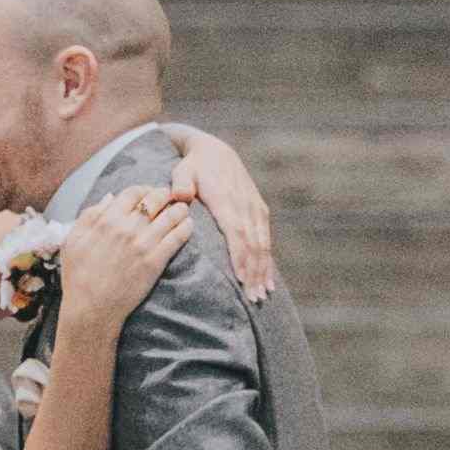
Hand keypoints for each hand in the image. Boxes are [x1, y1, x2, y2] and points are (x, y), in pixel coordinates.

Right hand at [54, 185, 191, 327]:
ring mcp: (142, 244)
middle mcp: (126, 228)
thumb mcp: (73, 240)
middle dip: (165, 195)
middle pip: (155, 200)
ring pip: (170, 216)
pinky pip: (177, 237)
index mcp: (106, 220)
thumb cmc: (78, 276)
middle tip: (171, 198)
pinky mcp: (155, 261)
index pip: (133, 192)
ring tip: (183, 210)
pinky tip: (188, 225)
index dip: (145, 189)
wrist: (91, 308)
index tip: (151, 193)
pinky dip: (185, 227)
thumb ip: (90, 215)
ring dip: (179, 209)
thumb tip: (109, 197)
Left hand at [167, 130, 274, 301]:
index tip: (242, 280)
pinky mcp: (259, 210)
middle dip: (255, 272)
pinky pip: (266, 239)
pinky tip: (269, 281)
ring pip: (263, 244)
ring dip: (263, 271)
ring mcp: (255, 208)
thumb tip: (181, 196)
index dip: (241, 257)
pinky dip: (268, 261)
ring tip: (261, 295)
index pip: (237, 232)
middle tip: (252, 298)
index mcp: (226, 199)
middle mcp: (245, 205)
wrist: (215, 150)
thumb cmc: (193, 166)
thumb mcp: (182, 170)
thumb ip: (180, 183)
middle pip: (253, 244)